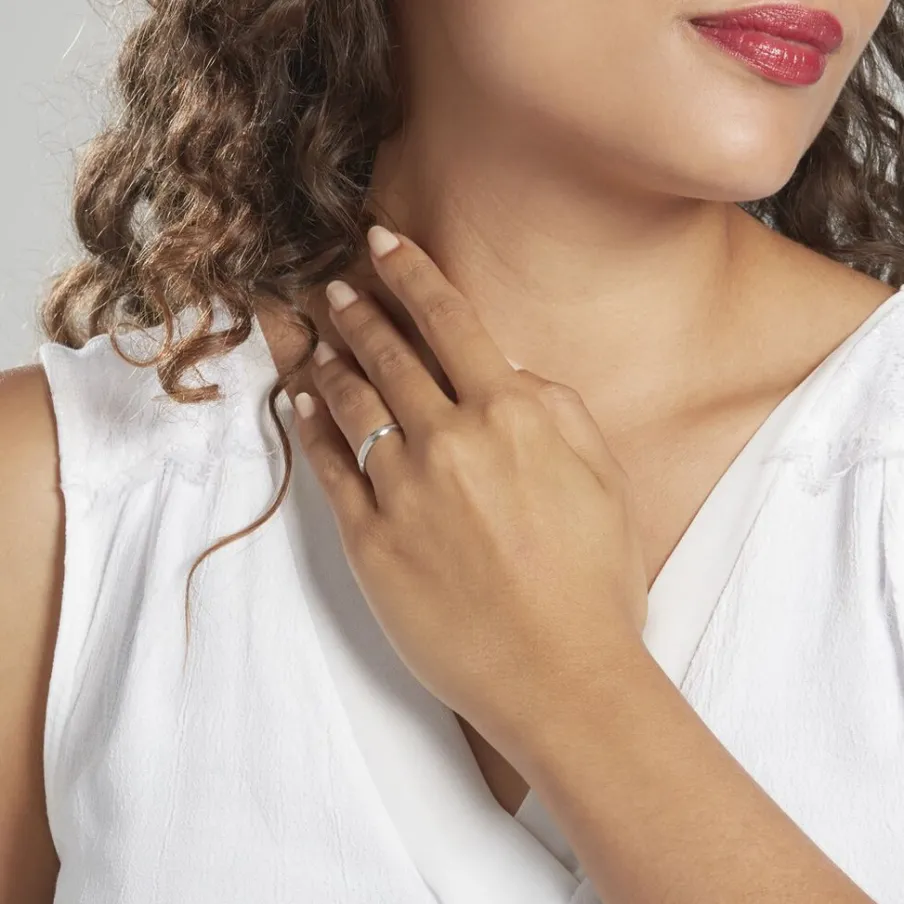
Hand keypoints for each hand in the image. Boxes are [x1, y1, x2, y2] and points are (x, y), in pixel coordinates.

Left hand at [294, 225, 649, 740]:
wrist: (562, 674)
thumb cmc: (596, 578)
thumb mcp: (602, 474)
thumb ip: (555, 408)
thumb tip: (508, 373)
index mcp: (511, 414)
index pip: (450, 321)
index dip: (413, 274)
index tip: (383, 242)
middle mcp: (449, 439)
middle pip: (389, 355)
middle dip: (359, 313)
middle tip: (337, 290)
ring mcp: (402, 489)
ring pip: (350, 403)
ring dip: (327, 360)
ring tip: (312, 337)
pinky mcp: (368, 540)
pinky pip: (329, 467)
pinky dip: (311, 426)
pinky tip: (300, 401)